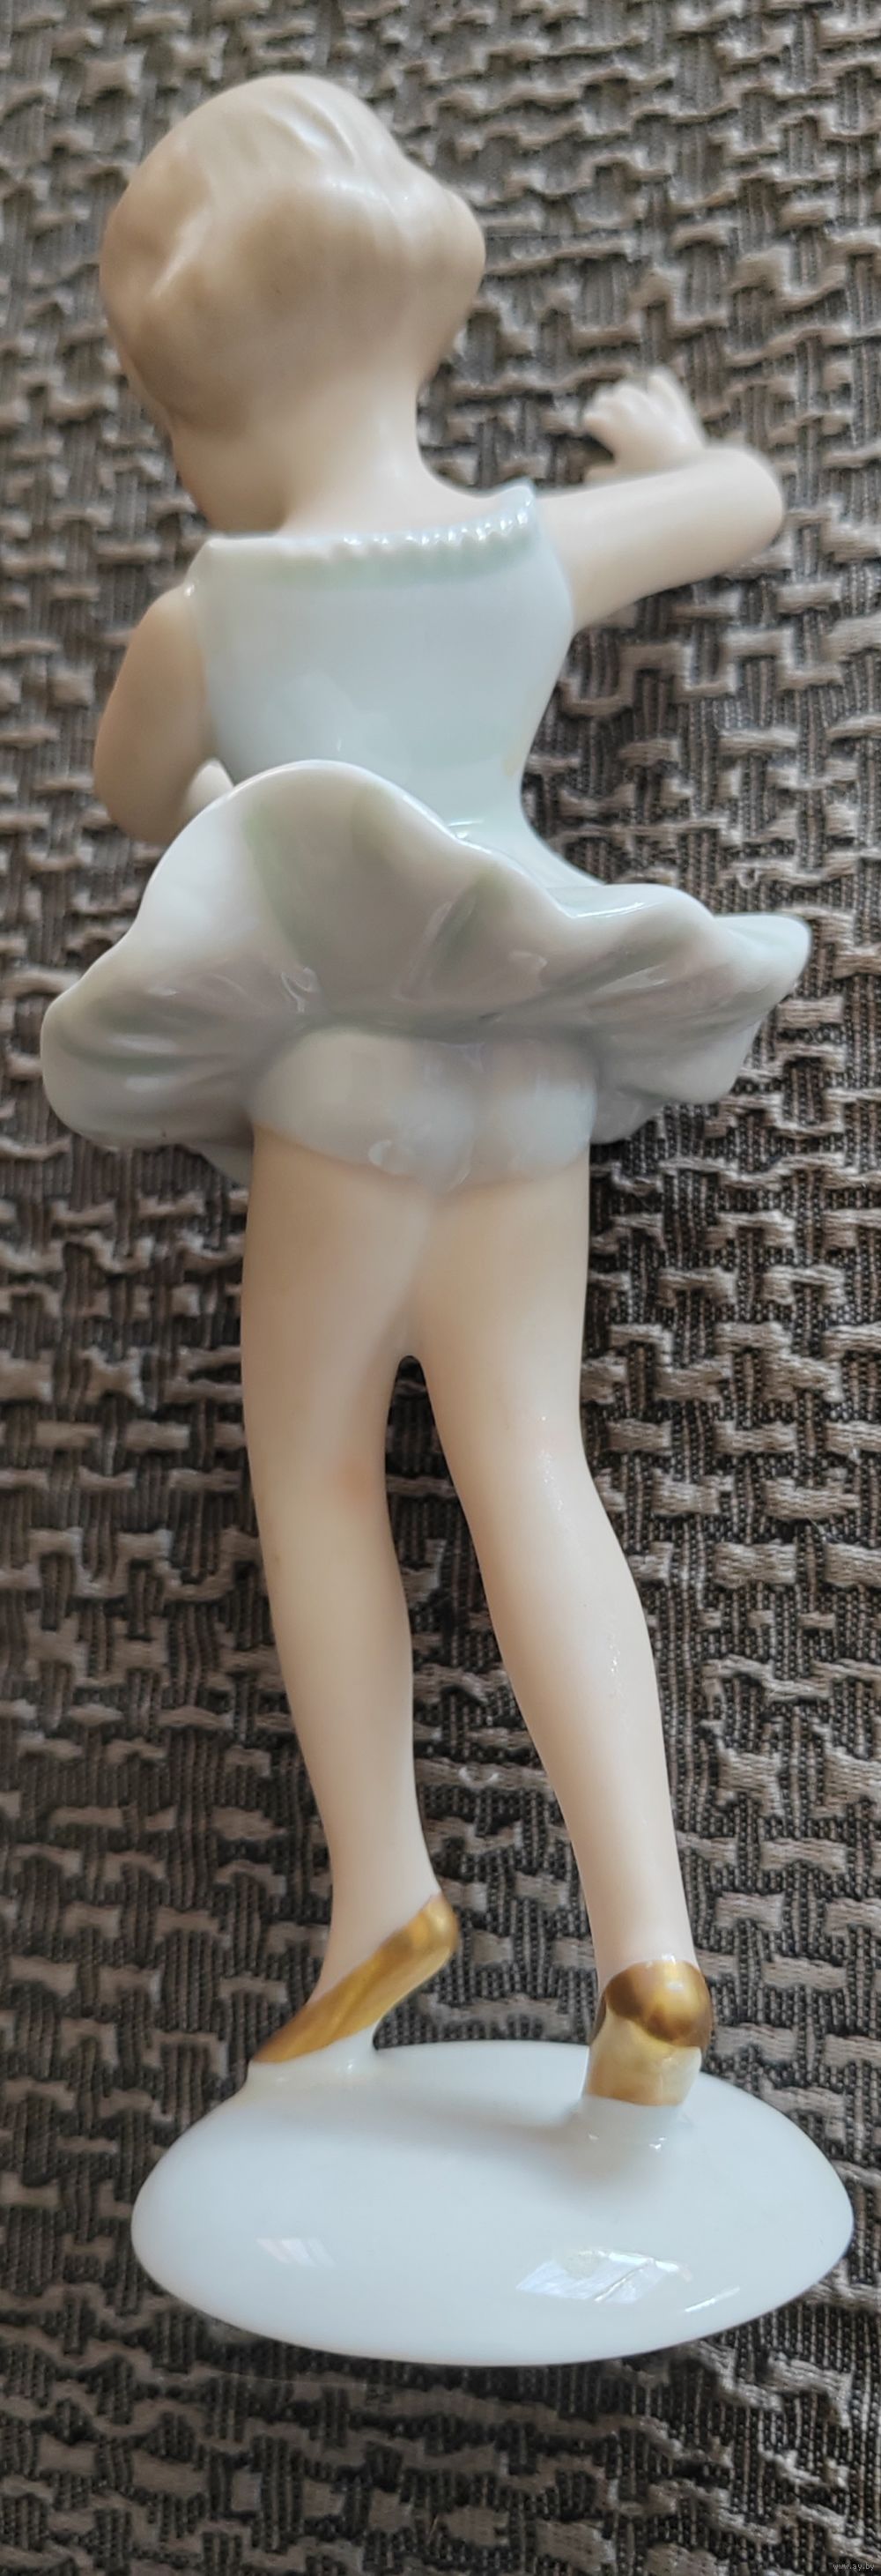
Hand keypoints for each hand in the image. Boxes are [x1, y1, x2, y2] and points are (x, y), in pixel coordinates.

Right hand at [582, 370, 706, 477]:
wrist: (687, 473)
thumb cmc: (650, 479)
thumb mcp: (620, 481)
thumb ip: (600, 475)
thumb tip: (589, 473)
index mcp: (610, 425)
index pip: (590, 417)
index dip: (589, 425)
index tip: (590, 431)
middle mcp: (627, 408)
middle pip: (605, 398)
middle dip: (602, 407)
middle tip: (604, 417)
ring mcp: (650, 401)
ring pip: (628, 389)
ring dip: (622, 396)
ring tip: (624, 406)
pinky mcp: (672, 401)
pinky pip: (660, 381)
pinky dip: (655, 383)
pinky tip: (652, 385)